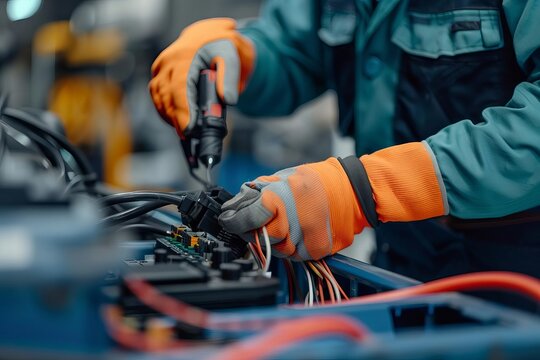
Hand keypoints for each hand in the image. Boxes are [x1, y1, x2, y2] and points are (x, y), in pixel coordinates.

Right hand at [149, 18, 254, 136]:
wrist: (209, 37)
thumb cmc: (222, 46)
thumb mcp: (232, 57)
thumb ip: (229, 77)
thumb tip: (228, 99)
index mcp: (184, 55)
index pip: (179, 87)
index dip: (183, 111)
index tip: (190, 130)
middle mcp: (167, 61)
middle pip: (167, 97)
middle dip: (178, 120)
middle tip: (192, 137)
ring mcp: (160, 69)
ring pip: (160, 100)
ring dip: (172, 118)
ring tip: (188, 132)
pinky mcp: (158, 76)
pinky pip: (158, 98)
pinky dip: (168, 112)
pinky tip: (180, 121)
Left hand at [218, 158, 368, 260]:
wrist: (350, 191)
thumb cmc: (315, 182)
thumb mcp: (282, 178)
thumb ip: (257, 194)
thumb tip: (234, 207)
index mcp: (281, 198)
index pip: (247, 217)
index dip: (234, 220)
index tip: (227, 220)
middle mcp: (292, 220)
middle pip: (260, 237)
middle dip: (253, 231)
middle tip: (255, 223)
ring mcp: (305, 238)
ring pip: (276, 250)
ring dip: (273, 240)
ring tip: (281, 224)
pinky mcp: (315, 250)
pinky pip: (293, 256)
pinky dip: (290, 246)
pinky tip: (295, 233)